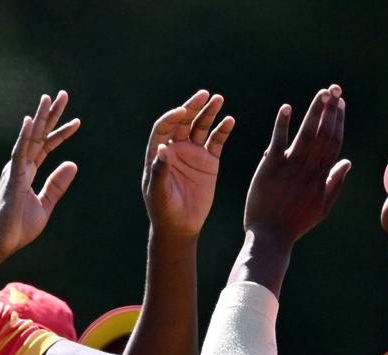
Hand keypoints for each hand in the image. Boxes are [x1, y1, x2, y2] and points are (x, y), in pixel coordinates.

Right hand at [0, 91, 80, 257]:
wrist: (1, 243)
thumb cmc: (18, 228)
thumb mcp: (45, 205)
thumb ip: (57, 185)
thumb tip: (73, 164)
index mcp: (27, 172)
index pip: (47, 147)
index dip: (61, 133)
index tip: (77, 121)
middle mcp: (20, 166)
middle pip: (39, 135)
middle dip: (51, 115)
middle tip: (63, 95)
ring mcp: (14, 170)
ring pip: (29, 138)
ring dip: (40, 118)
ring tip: (49, 98)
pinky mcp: (12, 178)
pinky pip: (19, 153)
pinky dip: (25, 137)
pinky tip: (31, 121)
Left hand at [142, 90, 234, 238]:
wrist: (181, 225)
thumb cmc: (164, 210)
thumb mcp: (159, 192)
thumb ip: (159, 171)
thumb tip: (162, 148)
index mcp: (158, 152)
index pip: (163, 128)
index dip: (171, 117)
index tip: (181, 112)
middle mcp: (176, 148)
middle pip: (184, 121)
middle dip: (192, 107)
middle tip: (204, 94)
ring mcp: (193, 153)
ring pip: (201, 127)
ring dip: (209, 113)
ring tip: (218, 99)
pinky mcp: (209, 161)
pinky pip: (216, 141)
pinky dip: (223, 130)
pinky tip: (229, 121)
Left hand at [243, 85, 349, 246]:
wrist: (270, 237)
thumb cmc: (295, 223)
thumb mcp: (322, 206)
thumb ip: (335, 182)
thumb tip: (348, 162)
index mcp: (321, 176)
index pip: (334, 142)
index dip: (338, 121)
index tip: (340, 104)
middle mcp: (309, 169)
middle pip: (324, 134)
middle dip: (330, 110)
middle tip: (334, 89)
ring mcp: (290, 167)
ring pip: (306, 134)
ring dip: (315, 112)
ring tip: (321, 93)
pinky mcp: (270, 168)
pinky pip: (278, 142)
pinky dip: (283, 124)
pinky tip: (287, 108)